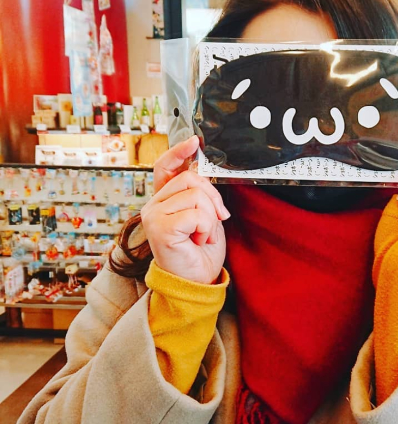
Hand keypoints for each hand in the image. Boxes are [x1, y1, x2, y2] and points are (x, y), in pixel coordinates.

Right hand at [141, 136, 229, 283]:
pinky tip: (197, 241)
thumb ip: (200, 195)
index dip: (178, 151)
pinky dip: (206, 228)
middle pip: (190, 178)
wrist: (196, 282)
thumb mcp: (205, 216)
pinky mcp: (160, 228)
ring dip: (210, 216)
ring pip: (196, 194)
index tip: (194, 141)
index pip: (165, 167)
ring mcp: (154, 216)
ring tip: (202, 234)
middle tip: (218, 218)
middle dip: (213, 197)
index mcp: (164, 200)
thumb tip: (202, 170)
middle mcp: (153, 206)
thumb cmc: (200, 253)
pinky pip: (197, 214)